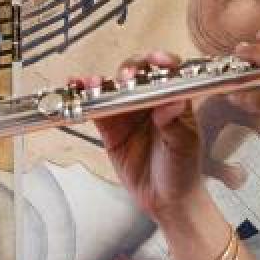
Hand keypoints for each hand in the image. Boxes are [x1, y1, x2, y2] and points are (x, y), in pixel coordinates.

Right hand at [92, 53, 209, 222]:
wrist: (166, 199)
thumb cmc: (183, 168)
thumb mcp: (184, 145)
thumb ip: (174, 123)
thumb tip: (172, 101)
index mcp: (173, 98)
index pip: (168, 71)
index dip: (161, 61)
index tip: (156, 61)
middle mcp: (149, 100)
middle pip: (136, 73)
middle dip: (129, 69)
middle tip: (126, 77)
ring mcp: (128, 112)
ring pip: (112, 88)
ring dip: (100, 81)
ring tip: (91, 82)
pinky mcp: (110, 129)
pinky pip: (95, 109)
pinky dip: (84, 98)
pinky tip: (76, 89)